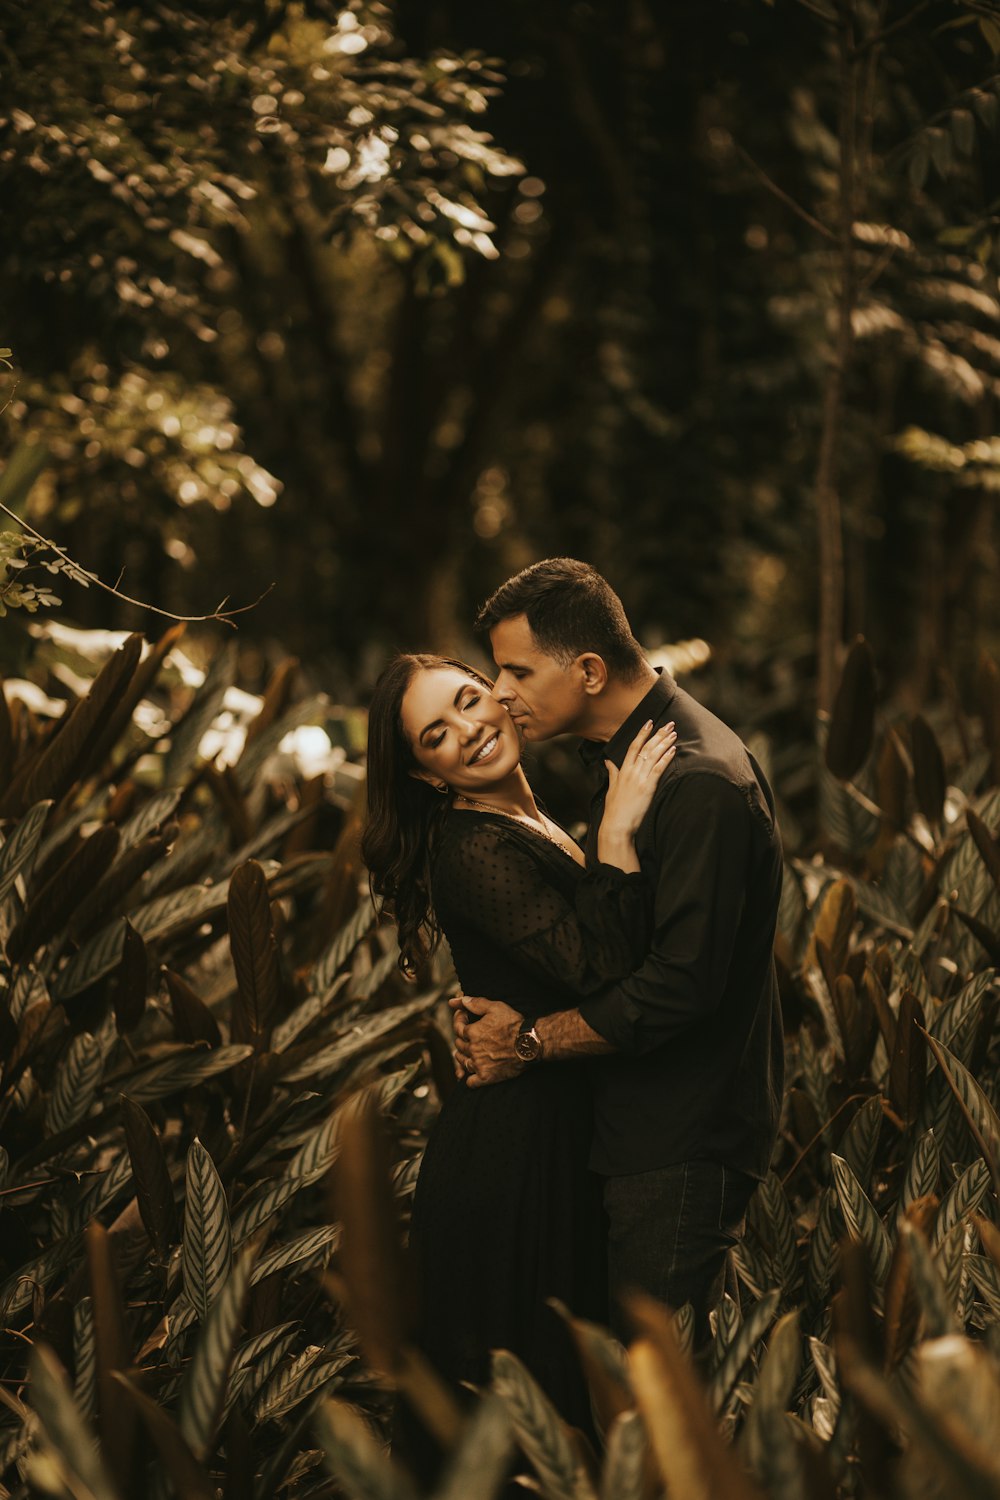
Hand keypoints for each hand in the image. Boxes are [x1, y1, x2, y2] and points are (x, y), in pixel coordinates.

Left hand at [449, 993, 524, 1086]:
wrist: (530, 1044)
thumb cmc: (514, 1024)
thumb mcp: (495, 1007)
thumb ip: (474, 1003)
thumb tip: (453, 1001)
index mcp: (472, 1032)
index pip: (457, 1027)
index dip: (459, 1020)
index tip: (463, 1018)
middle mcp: (472, 1049)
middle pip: (459, 1045)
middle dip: (462, 1038)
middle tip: (468, 1035)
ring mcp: (478, 1064)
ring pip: (462, 1062)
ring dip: (463, 1056)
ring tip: (470, 1051)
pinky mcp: (486, 1077)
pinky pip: (470, 1082)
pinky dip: (470, 1078)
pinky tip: (474, 1072)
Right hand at [603, 720, 676, 837]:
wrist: (616, 825)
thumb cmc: (614, 809)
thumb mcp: (611, 788)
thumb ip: (612, 772)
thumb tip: (607, 761)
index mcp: (623, 770)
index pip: (633, 746)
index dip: (642, 733)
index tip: (650, 722)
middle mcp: (631, 771)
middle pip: (646, 747)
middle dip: (658, 734)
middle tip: (669, 724)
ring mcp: (639, 778)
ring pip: (653, 755)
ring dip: (665, 743)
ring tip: (674, 734)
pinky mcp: (648, 787)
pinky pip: (658, 769)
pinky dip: (666, 758)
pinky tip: (673, 750)